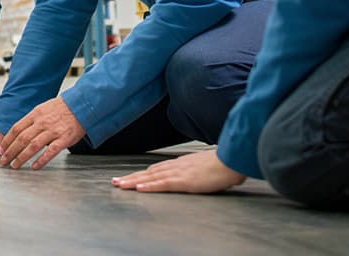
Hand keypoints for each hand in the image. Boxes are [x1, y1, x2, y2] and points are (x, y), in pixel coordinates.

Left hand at [0, 97, 84, 169]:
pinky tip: (34, 167)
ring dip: (22, 157)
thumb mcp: (43, 108)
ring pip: (33, 146)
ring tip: (15, 165)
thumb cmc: (62, 108)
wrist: (82, 104)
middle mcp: (42, 122)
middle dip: (10, 151)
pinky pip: (51, 151)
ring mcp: (53, 131)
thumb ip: (31, 120)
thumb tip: (18, 132)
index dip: (7, 140)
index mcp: (35, 114)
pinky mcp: (64, 139)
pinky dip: (41, 160)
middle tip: (4, 161)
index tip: (1, 149)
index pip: (16, 129)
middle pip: (21, 139)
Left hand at [111, 150, 246, 193]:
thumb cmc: (224, 163)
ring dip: (134, 181)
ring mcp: (179, 173)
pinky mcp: (184, 181)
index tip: (130, 177)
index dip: (141, 174)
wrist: (233, 160)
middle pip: (148, 172)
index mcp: (181, 163)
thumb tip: (200, 172)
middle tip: (115, 182)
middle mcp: (176, 166)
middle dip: (131, 177)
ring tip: (119, 185)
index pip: (156, 169)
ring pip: (151, 177)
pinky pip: (163, 184)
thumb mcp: (207, 166)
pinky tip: (139, 188)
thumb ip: (199, 169)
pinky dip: (149, 186)